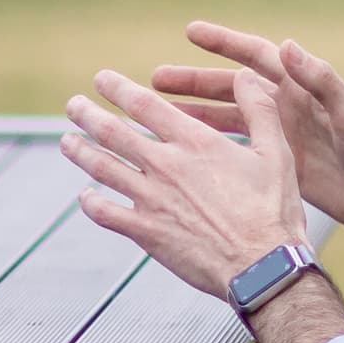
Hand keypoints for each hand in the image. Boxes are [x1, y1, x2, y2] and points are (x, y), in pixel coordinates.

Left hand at [60, 67, 311, 299]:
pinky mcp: (146, 232)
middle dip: (87, 114)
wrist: (262, 266)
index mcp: (195, 142)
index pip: (144, 104)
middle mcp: (166, 166)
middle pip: (113, 132)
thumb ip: (259, 110)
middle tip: (73, 105)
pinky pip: (106, 213)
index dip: (117, 88)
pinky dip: (90, 202)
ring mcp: (151, 199)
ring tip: (66, 140)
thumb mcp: (276, 152)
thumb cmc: (273, 210)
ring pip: (102, 168)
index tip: (101, 79)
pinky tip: (84, 196)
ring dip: (80, 152)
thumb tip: (247, 75)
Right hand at [153, 21, 343, 253]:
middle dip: (194, 82)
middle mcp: (288, 109)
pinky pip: (237, 149)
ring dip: (195, 113)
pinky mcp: (280, 165)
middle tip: (155, 79)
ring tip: (159, 112)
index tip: (191, 32)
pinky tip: (186, 152)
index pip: (258, 58)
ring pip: (228, 118)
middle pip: (232, 88)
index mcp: (304, 91)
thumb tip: (287, 45)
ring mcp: (282, 137)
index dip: (225, 44)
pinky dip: (211, 147)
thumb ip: (321, 81)